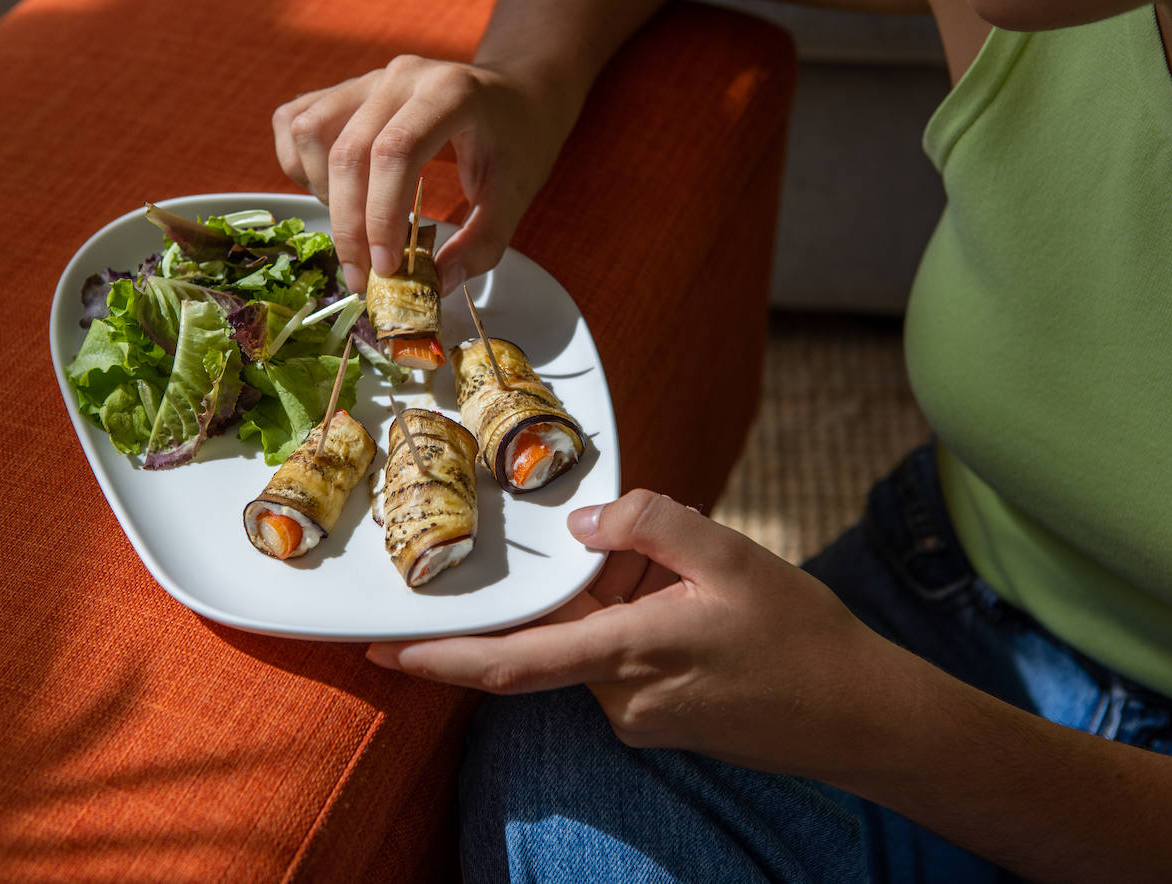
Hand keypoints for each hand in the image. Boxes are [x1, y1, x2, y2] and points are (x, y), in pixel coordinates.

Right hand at [272, 55, 574, 293]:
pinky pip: (295, 122)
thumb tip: (439, 284)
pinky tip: (336, 193)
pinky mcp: (343, 90)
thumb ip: (482, 242)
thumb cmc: (515, 142)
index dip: (381, 215)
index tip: (385, 267)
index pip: (395, 152)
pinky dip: (301, 166)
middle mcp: (401, 76)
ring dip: (323, 194)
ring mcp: (367, 79)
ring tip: (356, 226)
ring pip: (310, 133)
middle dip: (349, 226)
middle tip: (363, 277)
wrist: (512, 94)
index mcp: (449, 92)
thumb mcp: (515, 195)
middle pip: (348, 152)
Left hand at [366, 489, 919, 779]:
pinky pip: (616, 662)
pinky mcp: (656, 722)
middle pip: (555, 636)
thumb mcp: (730, 554)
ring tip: (693, 583)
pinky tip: (696, 606)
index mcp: (630, 653)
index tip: (381, 648)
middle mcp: (620, 698)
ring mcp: (638, 718)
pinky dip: (632, 624)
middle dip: (572, 591)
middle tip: (636, 559)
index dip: (437, 658)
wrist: (860, 716)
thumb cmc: (801, 638)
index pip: (509, 663)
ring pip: (590, 645)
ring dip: (614, 604)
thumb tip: (586, 521)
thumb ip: (648, 523)